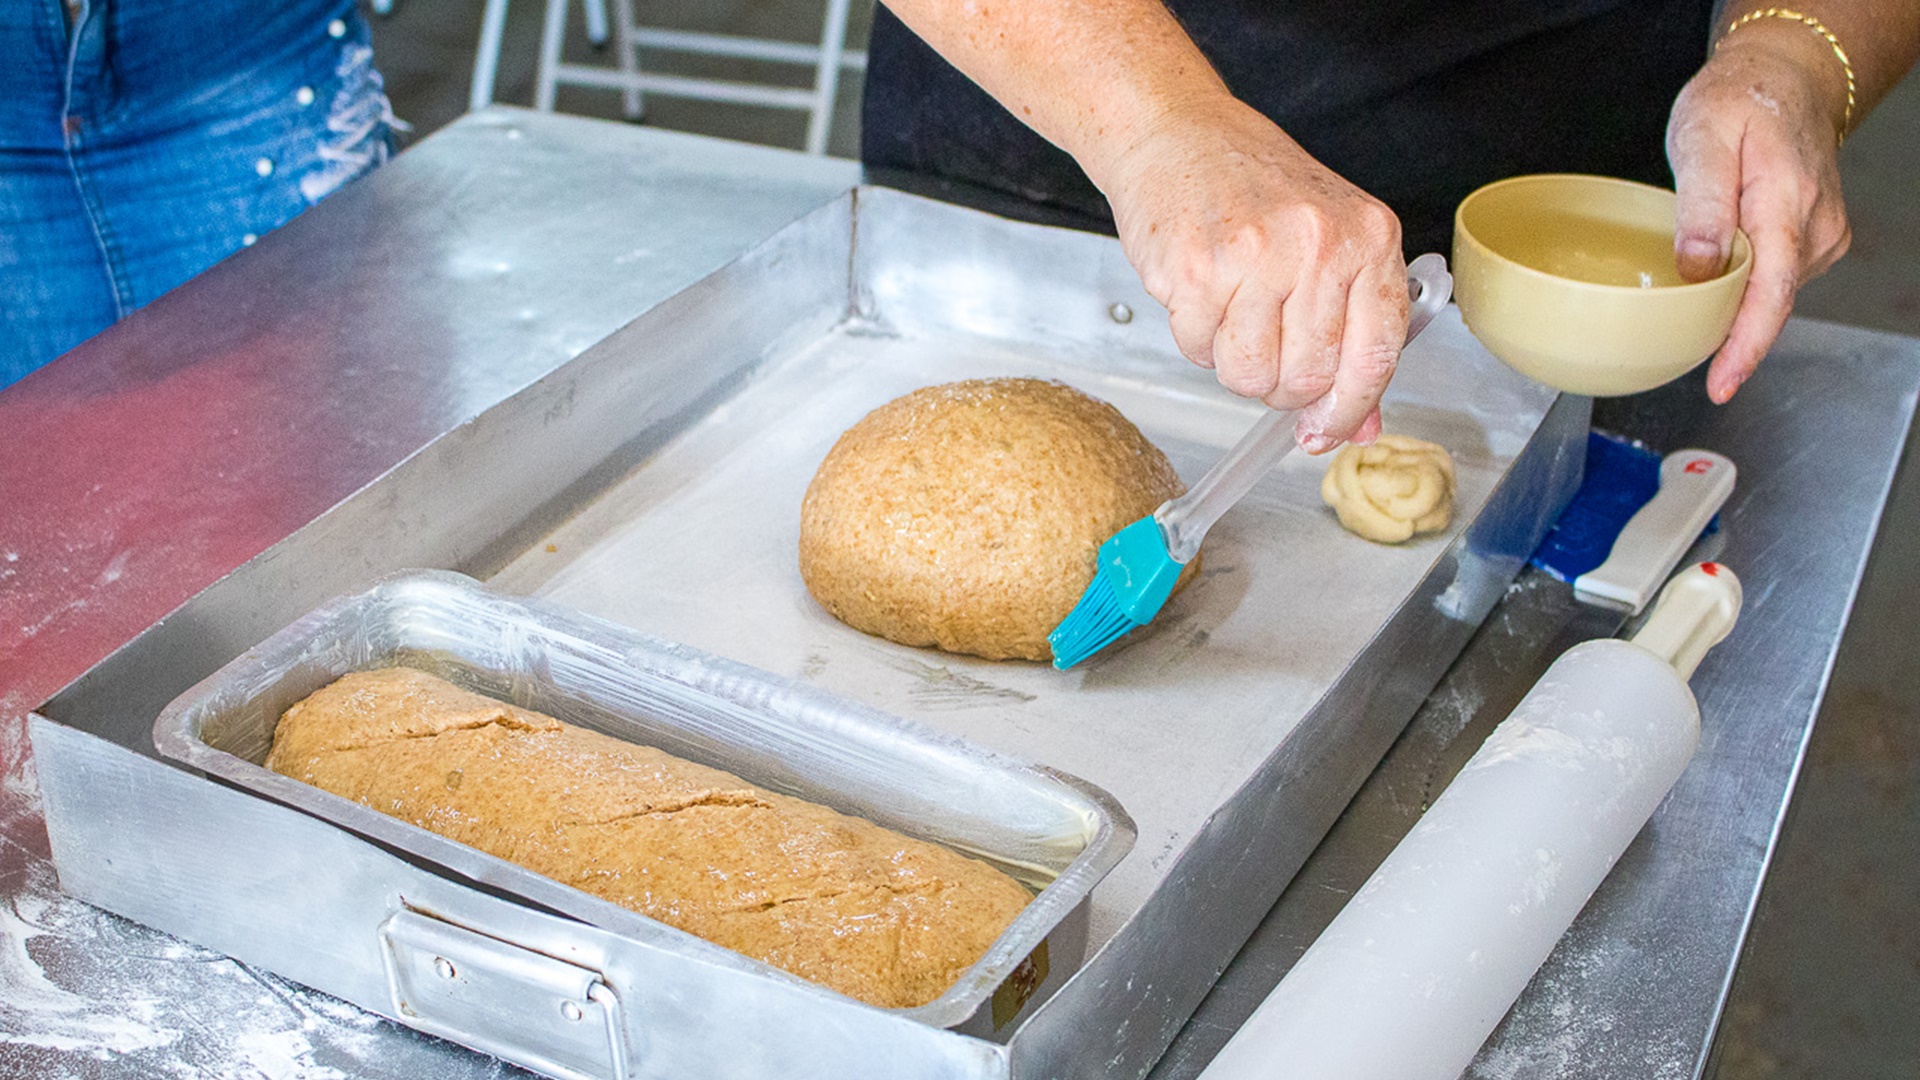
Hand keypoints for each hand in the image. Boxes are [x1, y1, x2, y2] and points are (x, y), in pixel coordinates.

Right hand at [1093, 98, 1408, 451]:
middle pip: (1306, 378)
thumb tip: (1362, 426)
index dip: (1349, 410)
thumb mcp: (1329, 245)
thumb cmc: (1254, 188)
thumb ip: (1353, 334)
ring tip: (1231, 312)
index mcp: (1368, 237)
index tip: (1325, 433)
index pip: (1375, 357)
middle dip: (1278, 384)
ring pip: (1248, 376)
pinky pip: (1198, 351)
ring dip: (1233, 363)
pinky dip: (1195, 338)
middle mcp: (1319, 244)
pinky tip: (1200, 293)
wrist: (1178, 133)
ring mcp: (1256, 256)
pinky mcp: (1196, 270)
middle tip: (1264, 346)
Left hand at [1668, 26, 1850, 402]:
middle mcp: (1814, 229)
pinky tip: (1715, 277)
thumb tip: (1698, 268)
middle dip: (1724, 333)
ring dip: (1729, 306)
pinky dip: (1741, 289)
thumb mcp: (1702, 140)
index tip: (1720, 385)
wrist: (1783, 79)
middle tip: (1673, 340)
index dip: (1745, 347)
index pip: (1771, 294)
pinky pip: (1772, 280)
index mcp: (1786, 205)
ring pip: (1768, 294)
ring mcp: (1819, 237)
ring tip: (1690, 290)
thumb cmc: (1738, 103)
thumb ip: (1701, 206)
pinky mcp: (1811, 241)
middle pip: (1767, 302)